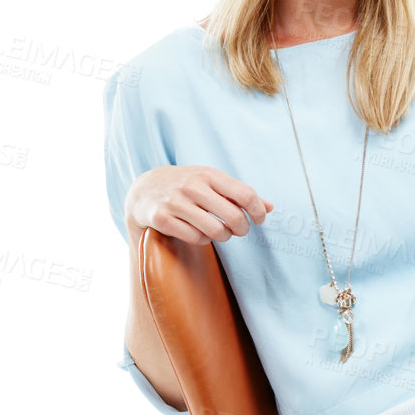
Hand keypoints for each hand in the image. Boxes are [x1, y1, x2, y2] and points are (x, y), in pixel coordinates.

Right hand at [125, 165, 273, 244]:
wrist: (144, 190)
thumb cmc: (187, 187)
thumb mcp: (212, 182)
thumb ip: (239, 194)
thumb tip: (270, 207)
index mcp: (208, 174)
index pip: (245, 194)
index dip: (258, 211)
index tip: (259, 220)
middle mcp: (192, 186)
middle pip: (234, 217)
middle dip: (242, 229)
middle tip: (239, 230)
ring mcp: (176, 202)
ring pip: (217, 231)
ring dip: (223, 236)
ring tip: (220, 232)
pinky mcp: (162, 218)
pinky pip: (196, 238)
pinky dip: (203, 240)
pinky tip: (199, 232)